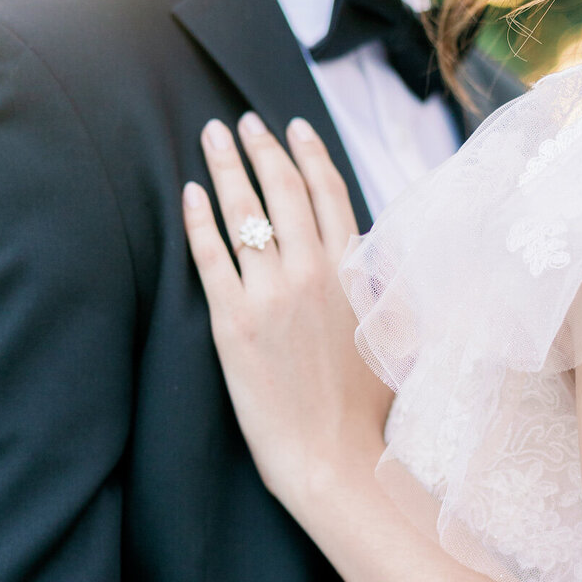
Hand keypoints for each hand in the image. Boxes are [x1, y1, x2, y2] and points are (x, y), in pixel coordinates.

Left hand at [182, 113, 392, 510]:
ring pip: (245, 212)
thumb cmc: (365, 413)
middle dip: (262, 147)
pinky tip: (188, 193)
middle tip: (243, 121)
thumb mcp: (393, 340)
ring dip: (227, 166)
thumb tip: (384, 258)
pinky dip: (198, 219)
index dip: (309, 155)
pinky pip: (210, 256)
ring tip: (212, 136)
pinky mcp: (232, 322)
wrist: (333, 460)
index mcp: (354, 275)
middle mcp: (313, 274)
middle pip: (284, 191)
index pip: (330, 194)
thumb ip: (382, 291)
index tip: (293, 128)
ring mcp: (271, 295)